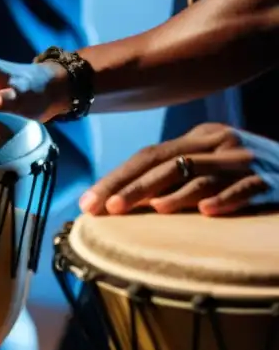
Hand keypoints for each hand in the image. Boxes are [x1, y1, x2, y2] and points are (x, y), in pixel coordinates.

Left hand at [79, 123, 278, 217]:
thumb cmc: (244, 173)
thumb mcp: (208, 163)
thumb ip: (174, 174)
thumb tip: (122, 196)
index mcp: (198, 137)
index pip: (147, 156)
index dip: (116, 178)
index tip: (89, 201)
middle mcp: (218, 144)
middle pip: (166, 163)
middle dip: (133, 186)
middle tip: (107, 208)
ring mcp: (244, 161)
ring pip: (201, 175)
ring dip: (175, 194)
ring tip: (151, 209)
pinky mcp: (269, 181)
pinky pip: (244, 189)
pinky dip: (224, 199)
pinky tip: (206, 212)